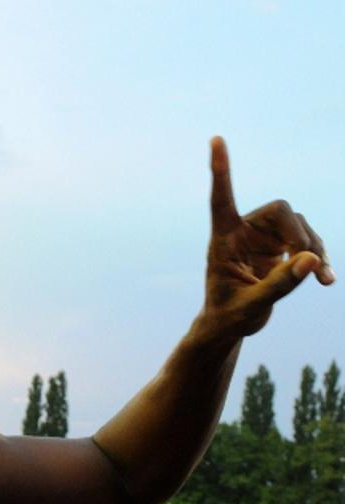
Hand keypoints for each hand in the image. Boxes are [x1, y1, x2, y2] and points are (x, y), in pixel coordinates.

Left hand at [203, 137, 331, 338]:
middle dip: (298, 232)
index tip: (215, 139)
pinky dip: (319, 258)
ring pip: (299, 226)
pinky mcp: (280, 248)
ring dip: (315, 248)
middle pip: (279, 210)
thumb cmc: (228, 316)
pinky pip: (308, 242)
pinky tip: (327, 279)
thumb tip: (313, 259)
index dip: (221, 170)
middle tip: (307, 257)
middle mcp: (243, 232)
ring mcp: (264, 238)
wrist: (230, 326)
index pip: (221, 199)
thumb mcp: (251, 306)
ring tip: (323, 279)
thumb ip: (280, 285)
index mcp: (222, 240)